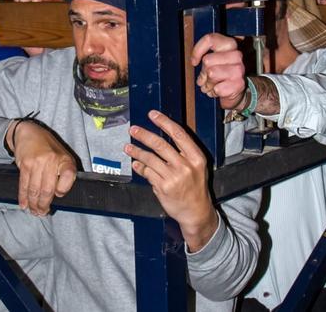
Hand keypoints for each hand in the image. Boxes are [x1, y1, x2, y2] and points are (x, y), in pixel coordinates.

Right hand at [7, 120, 76, 215]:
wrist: (29, 133)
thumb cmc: (48, 147)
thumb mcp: (62, 156)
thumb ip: (63, 173)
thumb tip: (59, 195)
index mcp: (64, 159)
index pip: (68, 177)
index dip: (63, 189)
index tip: (58, 196)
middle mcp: (52, 160)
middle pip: (48, 189)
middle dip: (44, 205)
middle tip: (42, 213)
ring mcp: (37, 162)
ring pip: (35, 190)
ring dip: (34, 204)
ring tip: (34, 211)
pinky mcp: (25, 165)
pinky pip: (24, 185)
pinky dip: (24, 197)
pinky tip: (24, 204)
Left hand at [125, 111, 217, 250]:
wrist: (196, 211)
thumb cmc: (196, 186)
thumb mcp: (197, 166)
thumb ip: (183, 152)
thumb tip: (161, 135)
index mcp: (196, 157)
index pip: (178, 134)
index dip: (164, 122)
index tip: (152, 114)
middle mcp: (185, 166)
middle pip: (160, 145)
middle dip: (144, 135)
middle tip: (133, 129)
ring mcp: (173, 177)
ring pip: (150, 158)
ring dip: (136, 151)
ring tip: (128, 147)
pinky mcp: (163, 188)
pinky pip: (147, 173)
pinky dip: (140, 167)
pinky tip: (135, 164)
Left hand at [190, 33, 246, 108]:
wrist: (236, 90)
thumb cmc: (221, 73)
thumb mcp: (212, 61)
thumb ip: (204, 56)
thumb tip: (195, 61)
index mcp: (229, 44)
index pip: (210, 39)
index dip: (198, 50)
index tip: (194, 61)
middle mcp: (236, 55)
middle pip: (207, 60)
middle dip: (203, 71)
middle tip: (207, 76)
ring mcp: (239, 69)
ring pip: (211, 74)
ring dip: (208, 83)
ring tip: (212, 84)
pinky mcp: (239, 83)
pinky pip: (217, 88)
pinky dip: (215, 92)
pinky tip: (219, 90)